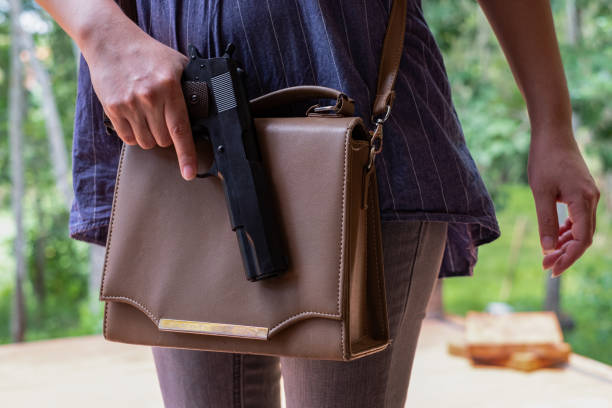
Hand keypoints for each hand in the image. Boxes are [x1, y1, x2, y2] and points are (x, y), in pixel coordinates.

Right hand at [82, 19, 195, 179]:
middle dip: (168, 136)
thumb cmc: (149, 54)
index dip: (186, 155)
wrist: (111, 41)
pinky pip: (128, 138)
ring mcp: (129, 104)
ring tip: (149, 117)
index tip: (190, 173)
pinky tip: (136, 118)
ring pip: (146, 142)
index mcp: (169, 87)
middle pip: (164, 140)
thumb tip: (209, 109)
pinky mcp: (113, 108)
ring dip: (151, 137)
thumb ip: (193, 86)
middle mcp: (149, 97)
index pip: (180, 129)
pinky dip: (135, 135)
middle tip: (165, 119)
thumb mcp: (177, 63)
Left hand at [527, 127, 599, 276]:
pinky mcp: (583, 192)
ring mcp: (589, 196)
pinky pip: (579, 218)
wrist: (553, 134)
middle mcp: (592, 200)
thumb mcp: (540, 192)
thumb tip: (547, 248)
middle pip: (584, 238)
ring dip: (566, 243)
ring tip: (546, 254)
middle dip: (565, 254)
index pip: (582, 240)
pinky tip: (553, 236)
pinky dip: (567, 230)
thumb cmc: (545, 159)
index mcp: (584, 201)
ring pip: (582, 229)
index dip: (568, 258)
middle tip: (545, 266)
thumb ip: (545, 220)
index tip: (551, 270)